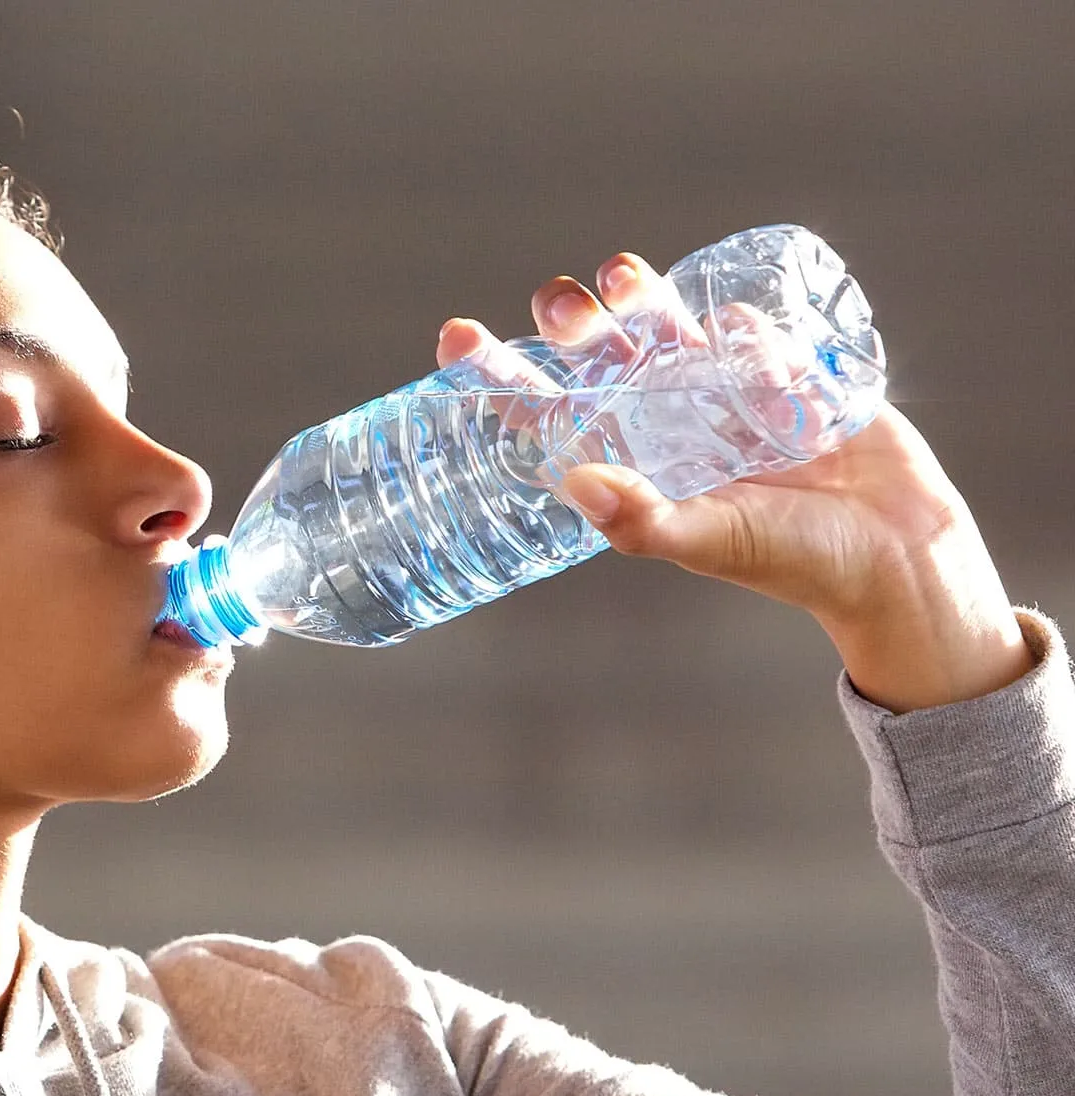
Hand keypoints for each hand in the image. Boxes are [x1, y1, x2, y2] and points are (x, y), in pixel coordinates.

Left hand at [433, 252, 1033, 712]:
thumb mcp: (714, 542)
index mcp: (633, 465)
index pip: (548, 414)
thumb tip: (575, 484)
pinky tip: (743, 338)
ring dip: (637, 298)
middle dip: (571, 323)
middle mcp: (665, 424)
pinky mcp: (780, 374)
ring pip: (661, 329)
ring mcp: (720, 395)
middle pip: (598, 358)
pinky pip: (746, 331)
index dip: (499, 376)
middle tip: (563, 307)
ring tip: (620, 277)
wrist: (897, 555)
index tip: (454, 337)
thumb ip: (648, 521)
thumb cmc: (796, 562)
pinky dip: (739, 327)